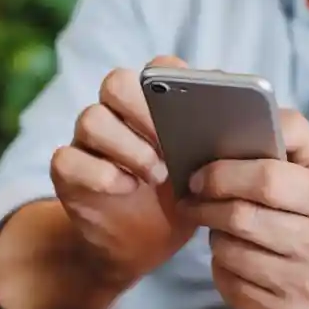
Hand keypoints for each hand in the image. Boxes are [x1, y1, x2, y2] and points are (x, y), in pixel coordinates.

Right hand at [50, 55, 194, 289]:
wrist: (144, 241)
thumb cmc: (182, 195)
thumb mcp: (206, 169)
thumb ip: (217, 141)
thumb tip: (241, 123)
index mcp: (155, 102)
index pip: (158, 67)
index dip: (171, 82)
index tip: (192, 113)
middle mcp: (117, 112)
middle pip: (116, 82)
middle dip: (145, 112)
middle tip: (171, 148)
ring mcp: (89, 140)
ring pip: (91, 118)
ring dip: (128, 147)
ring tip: (157, 175)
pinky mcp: (69, 171)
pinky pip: (67, 159)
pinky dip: (101, 173)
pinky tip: (127, 188)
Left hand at [181, 110, 308, 308]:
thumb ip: (289, 131)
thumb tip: (246, 111)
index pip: (269, 180)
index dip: (224, 174)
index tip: (199, 174)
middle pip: (242, 219)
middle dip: (207, 204)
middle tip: (192, 197)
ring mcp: (307, 288)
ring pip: (230, 253)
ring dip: (214, 236)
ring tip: (220, 226)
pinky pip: (230, 285)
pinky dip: (222, 268)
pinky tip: (235, 257)